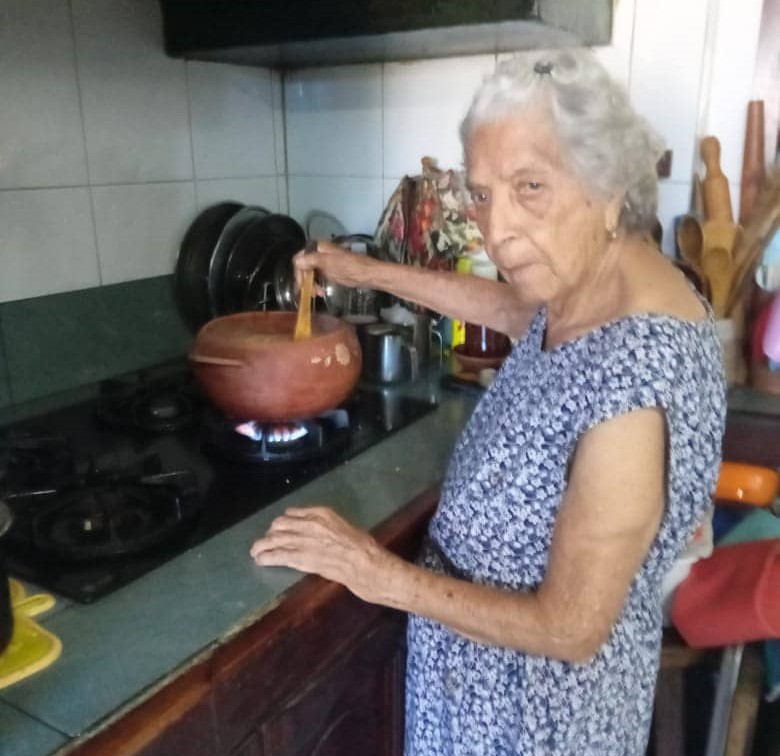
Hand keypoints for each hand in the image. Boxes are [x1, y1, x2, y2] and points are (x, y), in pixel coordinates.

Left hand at [250, 506, 395, 603]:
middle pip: (279, 525)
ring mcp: (302, 539)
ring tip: (256, 551)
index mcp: (320, 513)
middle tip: (267, 542)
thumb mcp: (342, 526)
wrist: (363, 562)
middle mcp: (308, 522)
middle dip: (270, 533)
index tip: (279, 529)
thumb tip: (314, 531)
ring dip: (262, 545)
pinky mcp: (299, 557)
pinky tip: (260, 560)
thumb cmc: (361, 545)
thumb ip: (325, 525)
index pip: (292, 514)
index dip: (283, 523)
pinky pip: (276, 555)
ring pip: (273, 539)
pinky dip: (266, 557)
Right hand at [293, 240, 379, 294]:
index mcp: (318, 248)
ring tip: (317, 294)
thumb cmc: (350, 267)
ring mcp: (324, 263)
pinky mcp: (329, 271)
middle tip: (310, 293)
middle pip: (303, 267)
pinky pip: (318, 278)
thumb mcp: (329, 263)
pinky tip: (321, 293)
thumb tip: (297, 261)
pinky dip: (317, 286)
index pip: (299, 259)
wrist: (368, 274)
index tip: (302, 286)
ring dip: (311, 285)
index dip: (299, 273)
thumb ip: (312, 261)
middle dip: (305, 281)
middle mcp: (319, 253)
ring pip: (310, 274)